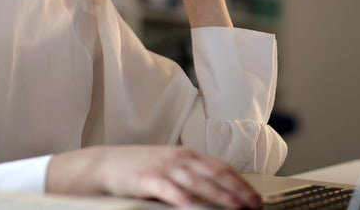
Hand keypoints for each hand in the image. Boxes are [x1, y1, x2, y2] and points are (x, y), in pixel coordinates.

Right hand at [46, 145, 260, 208]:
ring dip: (219, 196)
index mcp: (187, 154)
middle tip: (253, 205)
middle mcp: (180, 158)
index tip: (255, 195)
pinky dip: (183, 199)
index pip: (221, 167)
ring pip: (198, 182)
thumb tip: (215, 187)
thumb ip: (190, 173)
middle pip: (215, 174)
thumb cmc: (138, 168)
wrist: (105, 164)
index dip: (240, 181)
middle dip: (237, 191)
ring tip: (234, 207)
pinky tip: (192, 208)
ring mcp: (165, 167)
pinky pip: (169, 189)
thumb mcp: (169, 165)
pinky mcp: (148, 178)